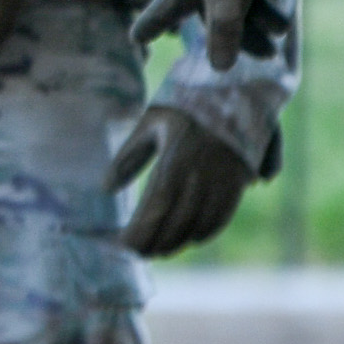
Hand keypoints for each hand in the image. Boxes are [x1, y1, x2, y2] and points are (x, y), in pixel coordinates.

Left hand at [106, 106, 253, 258]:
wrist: (233, 90)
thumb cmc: (183, 106)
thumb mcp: (150, 125)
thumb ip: (127, 158)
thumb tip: (105, 189)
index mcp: (176, 159)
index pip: (156, 206)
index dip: (141, 231)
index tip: (124, 245)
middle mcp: (201, 174)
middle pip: (177, 222)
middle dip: (156, 243)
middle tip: (139, 253)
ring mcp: (223, 180)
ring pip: (200, 224)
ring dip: (179, 242)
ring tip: (160, 250)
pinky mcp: (238, 181)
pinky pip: (223, 215)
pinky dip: (206, 232)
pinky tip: (191, 238)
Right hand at [133, 0, 302, 69]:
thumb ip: (224, 32)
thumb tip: (220, 67)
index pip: (162, 11)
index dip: (151, 26)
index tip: (137, 39)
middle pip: (212, 16)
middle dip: (238, 38)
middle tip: (268, 55)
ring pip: (237, 4)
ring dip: (259, 24)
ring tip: (281, 38)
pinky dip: (264, 5)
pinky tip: (280, 14)